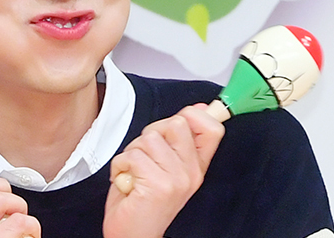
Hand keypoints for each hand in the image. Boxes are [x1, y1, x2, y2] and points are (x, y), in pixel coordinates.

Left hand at [103, 104, 223, 237]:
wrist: (132, 235)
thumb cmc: (141, 200)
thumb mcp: (164, 165)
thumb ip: (176, 139)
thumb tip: (197, 109)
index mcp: (195, 166)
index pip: (212, 128)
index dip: (194, 115)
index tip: (180, 120)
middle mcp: (191, 173)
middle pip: (176, 123)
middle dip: (152, 133)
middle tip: (145, 156)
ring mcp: (177, 180)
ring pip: (149, 138)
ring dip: (132, 152)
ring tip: (134, 172)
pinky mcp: (159, 186)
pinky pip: (132, 155)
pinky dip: (121, 165)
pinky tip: (127, 182)